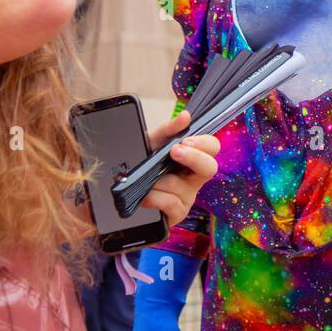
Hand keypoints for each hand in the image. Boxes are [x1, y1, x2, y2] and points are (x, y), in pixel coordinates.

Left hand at [140, 109, 219, 225]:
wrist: (118, 189)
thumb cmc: (142, 163)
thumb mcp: (152, 143)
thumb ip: (168, 129)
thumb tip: (185, 116)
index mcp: (192, 158)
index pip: (212, 147)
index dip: (203, 143)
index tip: (184, 141)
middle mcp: (193, 178)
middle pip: (210, 168)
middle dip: (193, 158)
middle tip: (174, 152)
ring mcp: (187, 198)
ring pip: (182, 186)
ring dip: (160, 180)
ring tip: (147, 179)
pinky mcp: (176, 214)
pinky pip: (171, 204)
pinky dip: (155, 197)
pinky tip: (145, 196)